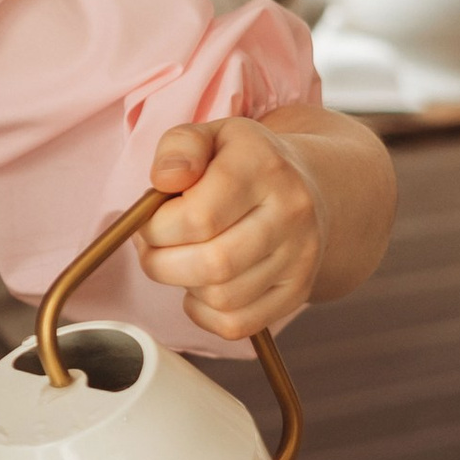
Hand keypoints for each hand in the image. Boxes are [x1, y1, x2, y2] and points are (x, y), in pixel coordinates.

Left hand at [137, 116, 322, 338]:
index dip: (156, 227)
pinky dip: (204, 313)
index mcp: (264, 167)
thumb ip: (179, 147)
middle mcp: (291, 213)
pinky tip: (201, 285)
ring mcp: (300, 257)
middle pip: (212, 263)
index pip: (199, 216)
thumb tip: (164, 179)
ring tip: (181, 259)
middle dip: (161, 262)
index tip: (148, 221)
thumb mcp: (212, 135)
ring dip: (183, 285)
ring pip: (222, 297)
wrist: (312, 187)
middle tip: (152, 247)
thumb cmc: (245, 163)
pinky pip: (236, 324)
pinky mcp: (297, 292)